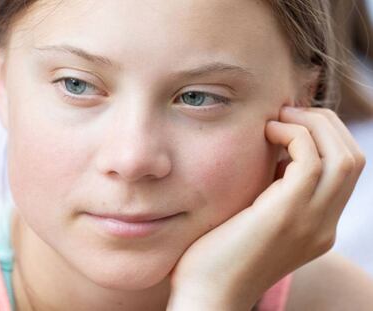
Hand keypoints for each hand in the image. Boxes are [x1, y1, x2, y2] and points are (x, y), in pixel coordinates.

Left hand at [166, 107, 365, 310]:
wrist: (207, 296)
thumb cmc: (219, 256)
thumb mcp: (256, 218)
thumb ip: (274, 190)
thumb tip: (277, 152)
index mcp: (318, 225)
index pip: (345, 171)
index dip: (325, 137)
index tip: (290, 123)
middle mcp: (323, 225)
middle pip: (352, 158)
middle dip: (325, 124)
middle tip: (289, 112)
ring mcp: (310, 222)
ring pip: (342, 155)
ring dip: (313, 124)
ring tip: (279, 118)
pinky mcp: (285, 215)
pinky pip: (310, 160)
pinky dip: (293, 135)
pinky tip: (267, 132)